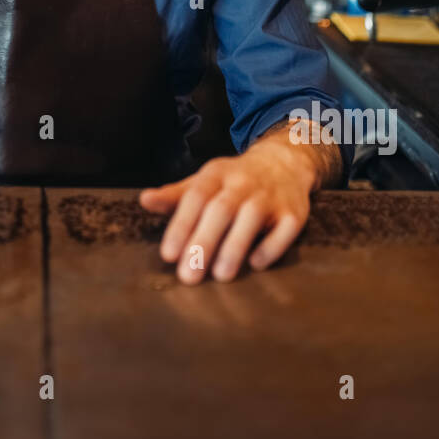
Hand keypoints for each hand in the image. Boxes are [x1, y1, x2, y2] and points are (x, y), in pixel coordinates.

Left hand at [139, 138, 317, 284]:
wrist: (283, 162)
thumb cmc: (233, 180)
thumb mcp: (204, 181)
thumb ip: (175, 196)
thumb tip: (144, 201)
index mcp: (216, 174)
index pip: (195, 197)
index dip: (181, 225)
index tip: (168, 255)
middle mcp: (242, 182)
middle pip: (221, 209)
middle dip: (204, 243)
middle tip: (188, 276)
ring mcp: (270, 196)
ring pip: (252, 218)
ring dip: (235, 246)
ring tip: (220, 276)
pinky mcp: (294, 212)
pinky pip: (285, 228)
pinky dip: (272, 246)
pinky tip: (256, 264)